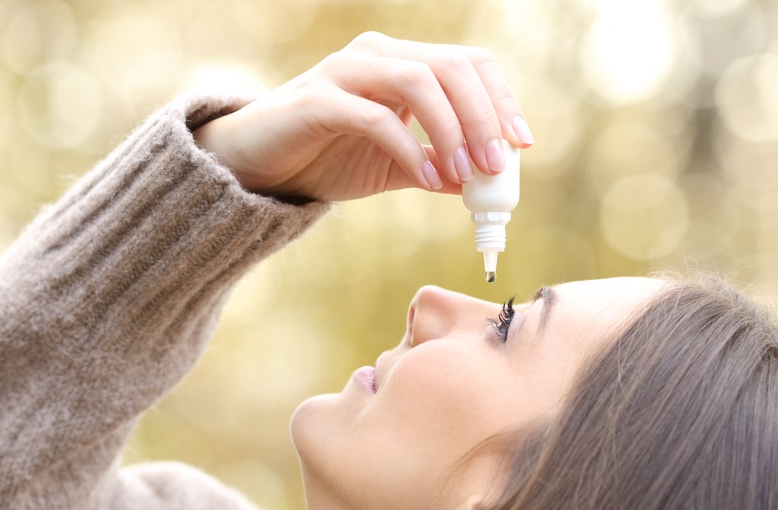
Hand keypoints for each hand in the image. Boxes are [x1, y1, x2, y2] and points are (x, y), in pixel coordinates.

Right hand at [193, 32, 533, 201]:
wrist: (255, 168)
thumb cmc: (322, 159)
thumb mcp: (390, 165)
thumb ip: (434, 167)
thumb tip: (480, 186)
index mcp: (398, 62)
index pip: (467, 63)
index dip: (501, 100)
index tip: (522, 144)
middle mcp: (375, 55)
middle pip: (451, 67)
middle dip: (485, 116)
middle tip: (499, 165)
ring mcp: (345, 72)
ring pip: (419, 82)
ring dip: (453, 130)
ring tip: (466, 174)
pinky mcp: (319, 100)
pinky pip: (377, 117)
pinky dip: (411, 148)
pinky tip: (428, 178)